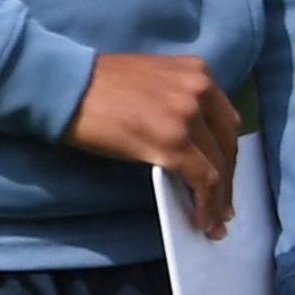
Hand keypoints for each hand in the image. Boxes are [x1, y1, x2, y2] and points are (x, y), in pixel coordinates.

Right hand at [69, 51, 237, 234]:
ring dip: (219, 198)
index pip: (225, 120)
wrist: (66, 86)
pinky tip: (202, 221)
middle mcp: (200, 89)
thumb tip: (191, 145)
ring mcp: (189, 115)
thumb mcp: (152, 82)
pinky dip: (207, 204)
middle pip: (227, 143)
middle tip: (224, 206)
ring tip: (215, 222)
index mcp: (197, 72)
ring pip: (219, 166)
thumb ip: (178, 103)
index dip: (227, 153)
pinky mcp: (175, 142)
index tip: (226, 175)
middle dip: (227, 179)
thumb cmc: (97, 87)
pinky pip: (203, 180)